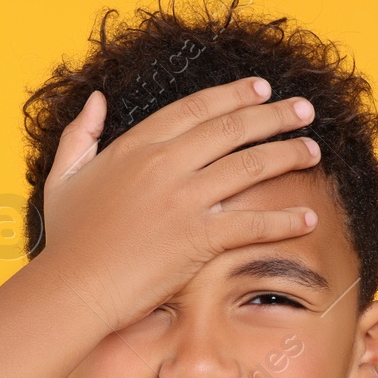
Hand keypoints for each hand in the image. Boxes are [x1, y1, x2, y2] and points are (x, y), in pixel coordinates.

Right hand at [38, 76, 320, 331]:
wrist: (73, 288)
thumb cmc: (67, 240)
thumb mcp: (64, 177)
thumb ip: (80, 133)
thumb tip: (98, 99)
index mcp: (136, 145)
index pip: (196, 108)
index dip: (234, 95)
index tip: (262, 89)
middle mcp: (165, 164)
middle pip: (232, 128)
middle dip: (275, 116)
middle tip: (304, 110)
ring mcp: (184, 200)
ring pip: (250, 166)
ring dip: (288, 154)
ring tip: (313, 150)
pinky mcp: (198, 238)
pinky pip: (252, 223)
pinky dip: (285, 221)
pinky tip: (309, 218)